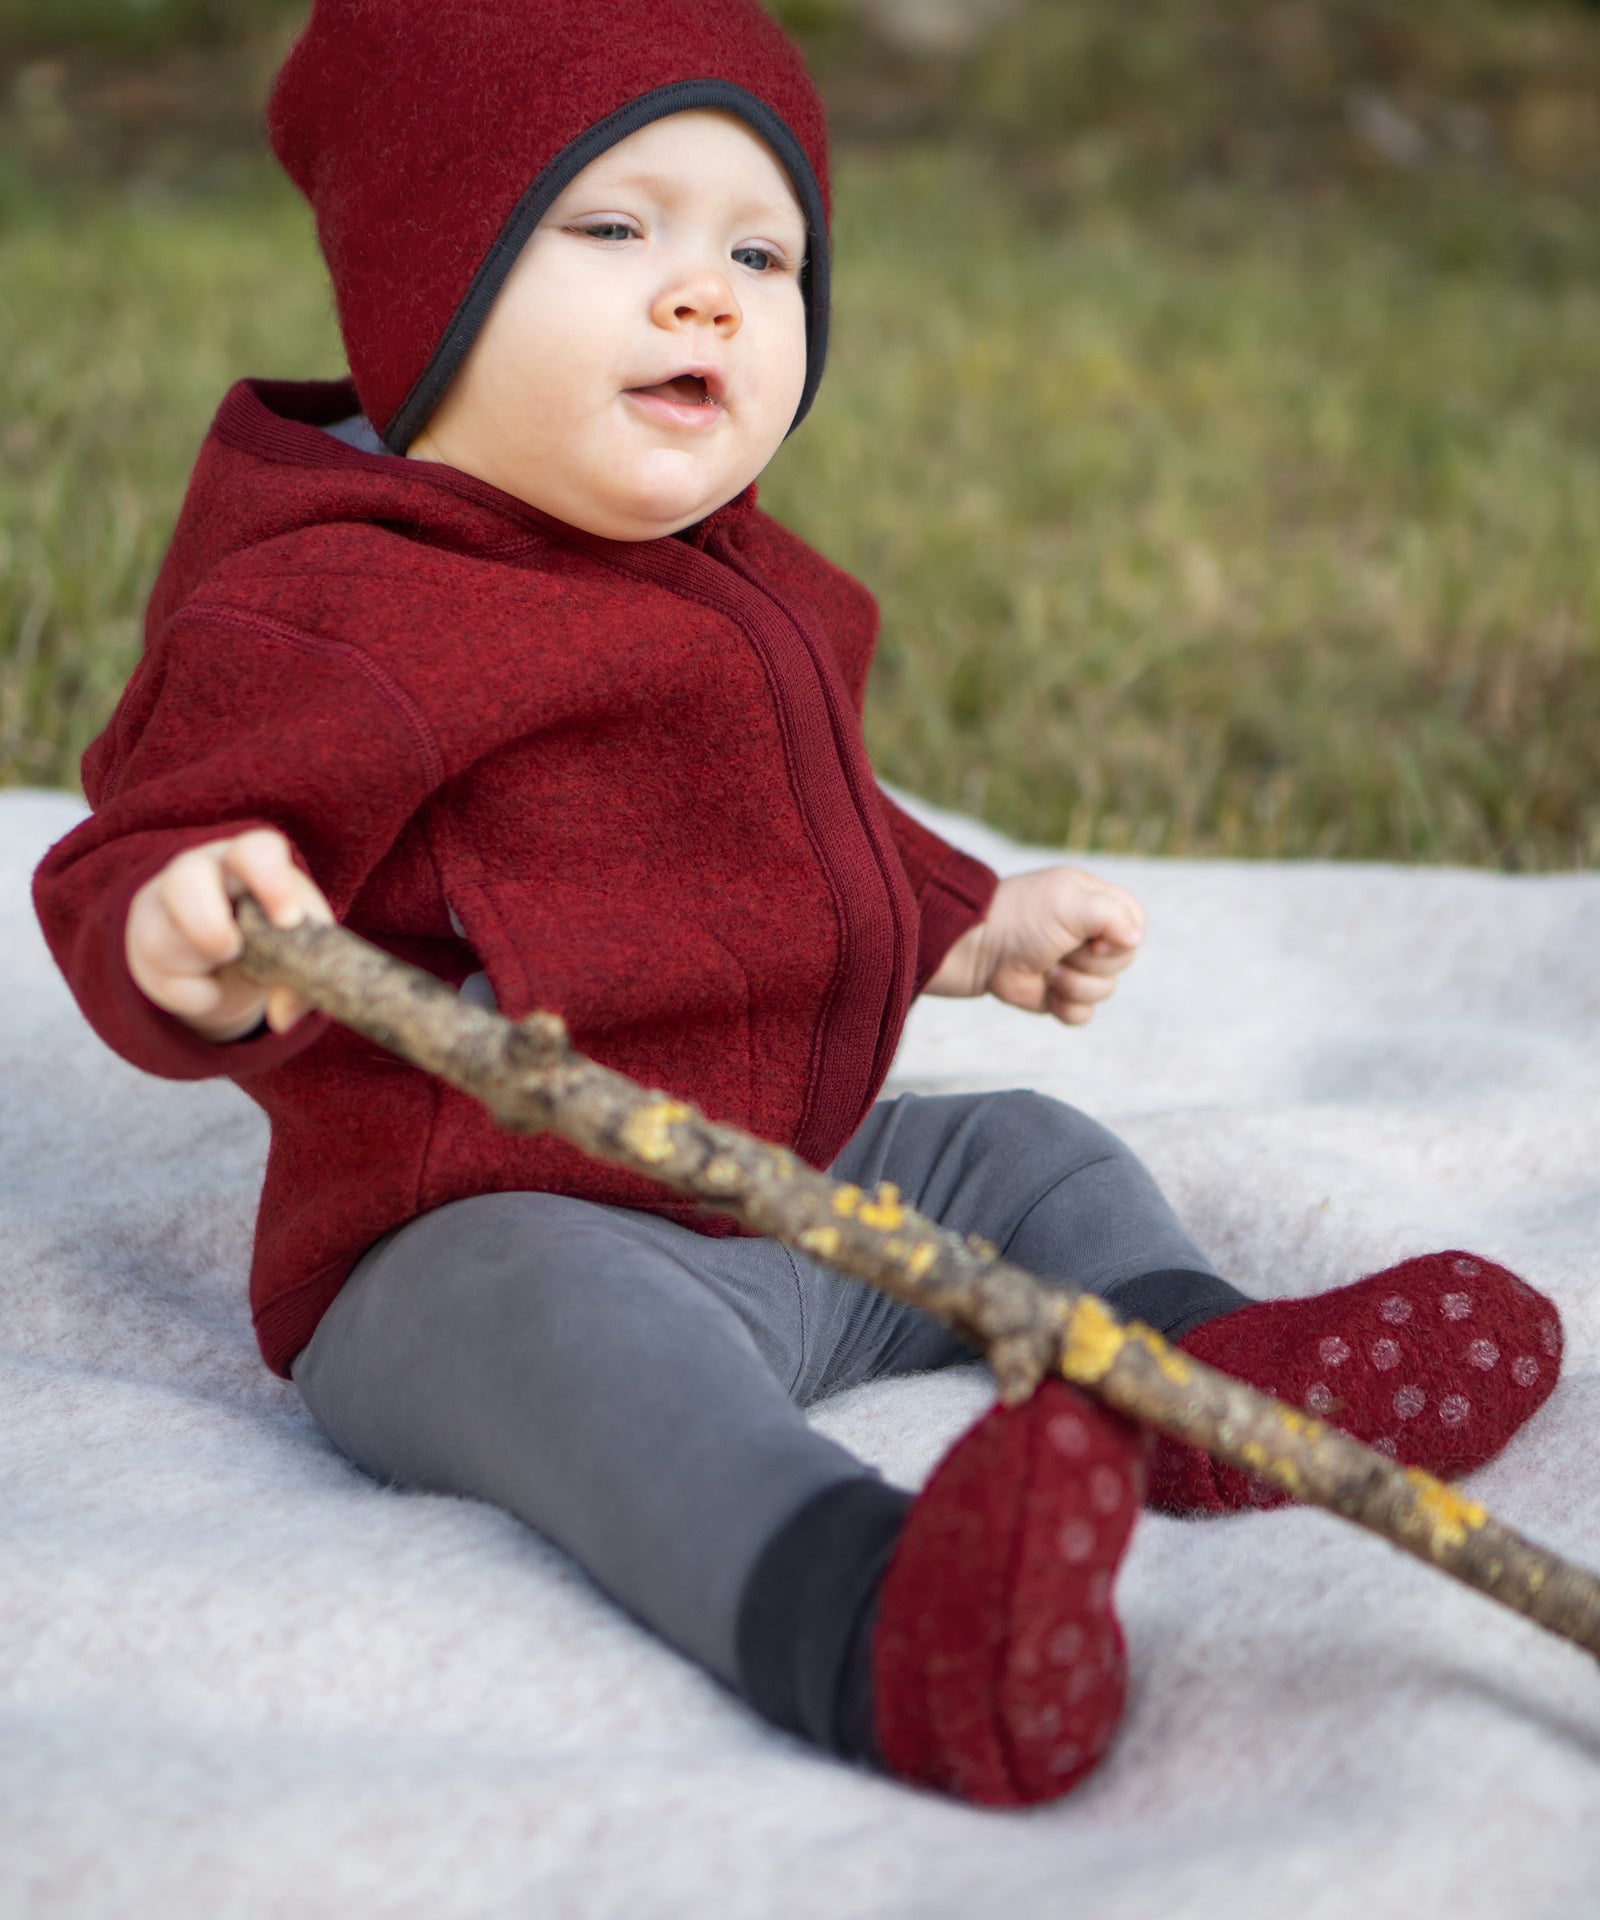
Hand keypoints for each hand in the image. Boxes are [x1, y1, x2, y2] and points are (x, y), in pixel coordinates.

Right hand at [124, 829, 333, 1039]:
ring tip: (228, 963)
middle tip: (234, 951)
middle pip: (185, 879)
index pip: (255, 850)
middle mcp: (200, 872)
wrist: (227, 963)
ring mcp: (164, 907)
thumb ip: (309, 972)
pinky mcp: (147, 947)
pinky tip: (212, 987)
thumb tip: (286, 1015)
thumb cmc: (273, 936)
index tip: (288, 921)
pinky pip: (166, 980)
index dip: (270, 880)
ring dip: (202, 963)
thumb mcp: (300, 946)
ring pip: (162, 936)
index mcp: (249, 861)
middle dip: (208, 924)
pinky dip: (198, 997)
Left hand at [924, 866, 1144, 1025]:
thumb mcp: (1070, 903)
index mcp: (1096, 905)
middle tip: (1060, 949)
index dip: (1121, 937)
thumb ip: (1111, 915)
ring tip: (1046, 970)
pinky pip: (1084, 1015)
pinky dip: (1066, 1007)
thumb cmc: (1023, 917)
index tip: (1092, 936)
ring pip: (1105, 991)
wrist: (977, 947)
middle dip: (1091, 962)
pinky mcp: (1059, 996)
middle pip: (1123, 961)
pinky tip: (1046, 992)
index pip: (1135, 923)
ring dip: (1074, 984)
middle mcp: (1089, 935)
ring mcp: (1075, 967)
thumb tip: (1136, 938)